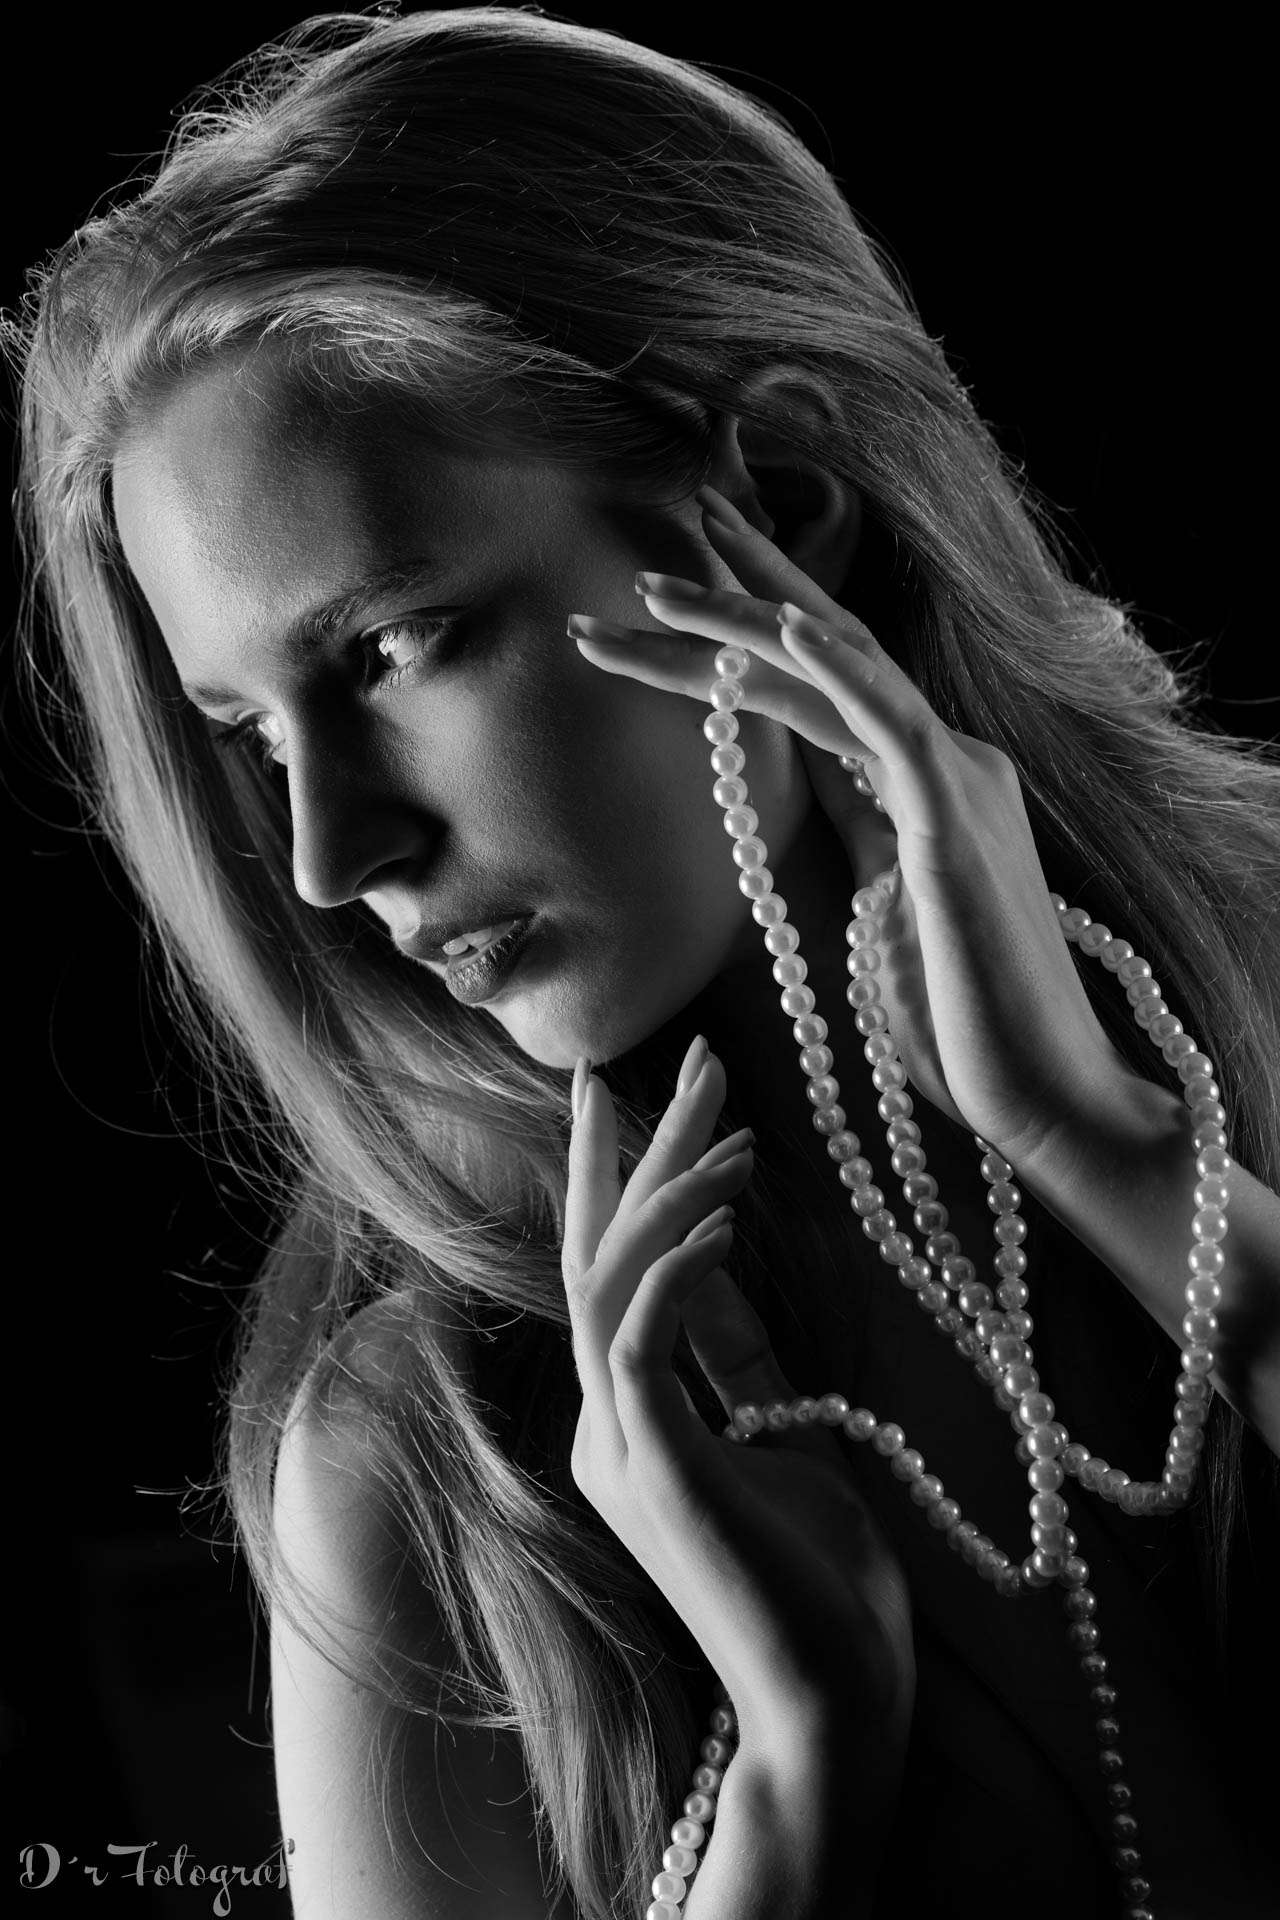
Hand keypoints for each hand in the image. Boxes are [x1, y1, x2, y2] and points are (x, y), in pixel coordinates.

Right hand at [562, 1035, 913, 1764]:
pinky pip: (642, 1342)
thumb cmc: (820, 1582)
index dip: (629, 1175)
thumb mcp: (783, 1435)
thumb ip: (736, 1357)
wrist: (832, 1704)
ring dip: (668, 1192)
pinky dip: (678, 1270)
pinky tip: (731, 1219)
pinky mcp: (655, 1470)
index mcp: (629, 1419)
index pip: (610, 1271)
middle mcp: (604, 1426)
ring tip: (736, 1127)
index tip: (659, 1091)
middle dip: (642, 1150)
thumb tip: (719, 1265)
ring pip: (607, 1284)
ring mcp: (618, 1450)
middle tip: (693, 1061)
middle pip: (597, 1255)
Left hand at [570, 486, 1133, 1169]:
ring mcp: (955, 781)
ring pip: (837, 670)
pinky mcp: (955, 824)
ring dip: (741, 622)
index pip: (819, 681)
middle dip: (735, 592)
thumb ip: (853, 824)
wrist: (1041, 1093)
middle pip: (823, 649)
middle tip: (649, 550)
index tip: (667, 598)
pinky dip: (833, 668)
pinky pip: (887, 724)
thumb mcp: (881, 902)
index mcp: (921, 776)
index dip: (746, 629)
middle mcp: (942, 757)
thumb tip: (802, 773)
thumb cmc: (959, 1014)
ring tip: (654, 589)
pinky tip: (777, 625)